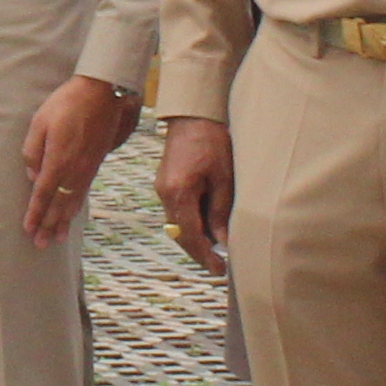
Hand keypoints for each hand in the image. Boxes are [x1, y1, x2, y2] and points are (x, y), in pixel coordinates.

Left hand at [20, 76, 135, 243]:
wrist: (101, 93)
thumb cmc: (66, 104)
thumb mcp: (39, 122)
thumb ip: (33, 152)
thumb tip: (33, 177)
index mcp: (58, 160)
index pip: (43, 194)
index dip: (36, 214)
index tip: (28, 229)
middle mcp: (74, 170)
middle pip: (59, 204)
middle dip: (49, 225)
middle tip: (40, 244)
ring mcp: (87, 169)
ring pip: (73, 201)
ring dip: (64, 221)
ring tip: (56, 238)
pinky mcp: (96, 164)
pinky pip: (83, 192)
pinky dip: (76, 207)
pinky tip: (72, 213)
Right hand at [157, 116, 235, 275]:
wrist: (193, 116)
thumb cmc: (212, 140)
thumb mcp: (223, 178)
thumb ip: (220, 211)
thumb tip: (222, 239)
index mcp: (179, 191)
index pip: (190, 234)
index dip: (204, 255)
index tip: (219, 269)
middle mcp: (165, 194)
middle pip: (180, 235)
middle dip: (198, 252)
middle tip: (218, 266)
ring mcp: (162, 190)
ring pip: (177, 226)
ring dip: (194, 239)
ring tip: (216, 250)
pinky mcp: (165, 185)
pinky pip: (177, 213)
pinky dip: (190, 224)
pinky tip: (206, 229)